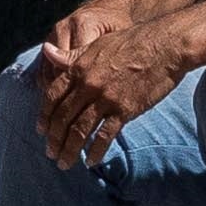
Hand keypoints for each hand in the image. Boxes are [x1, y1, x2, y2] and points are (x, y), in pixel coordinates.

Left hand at [32, 8, 186, 167]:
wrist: (165, 45)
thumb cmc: (132, 41)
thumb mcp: (96, 44)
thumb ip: (71, 55)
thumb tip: (46, 52)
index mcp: (78, 68)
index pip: (52, 96)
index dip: (44, 115)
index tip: (40, 130)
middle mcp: (88, 85)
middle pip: (63, 117)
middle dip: (54, 138)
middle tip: (49, 153)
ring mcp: (106, 99)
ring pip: (80, 129)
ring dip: (69, 149)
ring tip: (64, 163)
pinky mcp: (125, 110)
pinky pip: (105, 135)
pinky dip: (95, 150)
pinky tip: (91, 161)